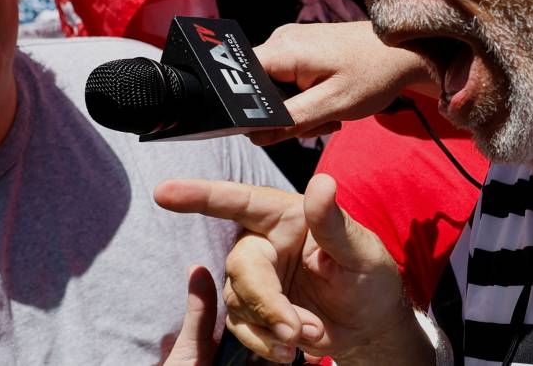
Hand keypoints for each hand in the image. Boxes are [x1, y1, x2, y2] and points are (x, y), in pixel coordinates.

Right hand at [155, 175, 432, 364]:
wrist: (369, 325)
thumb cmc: (368, 276)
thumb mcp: (360, 251)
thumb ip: (334, 222)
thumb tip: (323, 184)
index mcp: (284, 215)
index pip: (237, 200)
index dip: (198, 195)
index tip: (164, 193)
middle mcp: (263, 241)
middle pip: (239, 265)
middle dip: (264, 300)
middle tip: (294, 329)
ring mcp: (256, 277)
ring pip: (237, 300)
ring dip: (270, 326)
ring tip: (309, 337)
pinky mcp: (254, 308)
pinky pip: (240, 326)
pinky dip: (264, 342)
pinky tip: (292, 350)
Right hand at [251, 22, 434, 144]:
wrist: (406, 50)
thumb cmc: (374, 74)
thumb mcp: (334, 105)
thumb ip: (292, 120)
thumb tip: (255, 134)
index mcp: (284, 50)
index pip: (240, 77)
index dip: (246, 106)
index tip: (272, 126)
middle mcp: (281, 40)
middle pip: (258, 87)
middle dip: (282, 113)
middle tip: (317, 123)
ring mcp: (291, 43)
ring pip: (275, 88)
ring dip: (297, 109)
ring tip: (330, 114)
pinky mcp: (302, 49)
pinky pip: (288, 80)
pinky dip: (305, 98)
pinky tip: (329, 103)